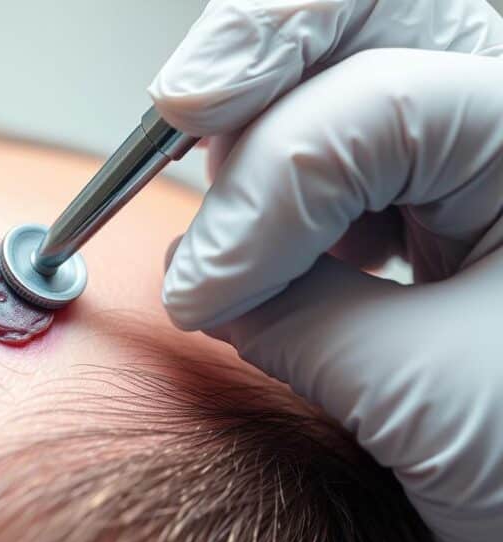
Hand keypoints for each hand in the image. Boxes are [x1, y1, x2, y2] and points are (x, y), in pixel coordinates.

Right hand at [151, 1, 502, 541]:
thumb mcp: (422, 391)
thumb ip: (289, 317)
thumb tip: (202, 276)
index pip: (371, 113)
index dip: (262, 199)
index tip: (201, 293)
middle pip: (369, 17)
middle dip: (258, 55)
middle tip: (183, 112)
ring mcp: (488, 139)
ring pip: (349, 54)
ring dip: (267, 114)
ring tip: (236, 210)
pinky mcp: (459, 180)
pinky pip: (352, 125)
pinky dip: (291, 165)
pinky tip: (282, 237)